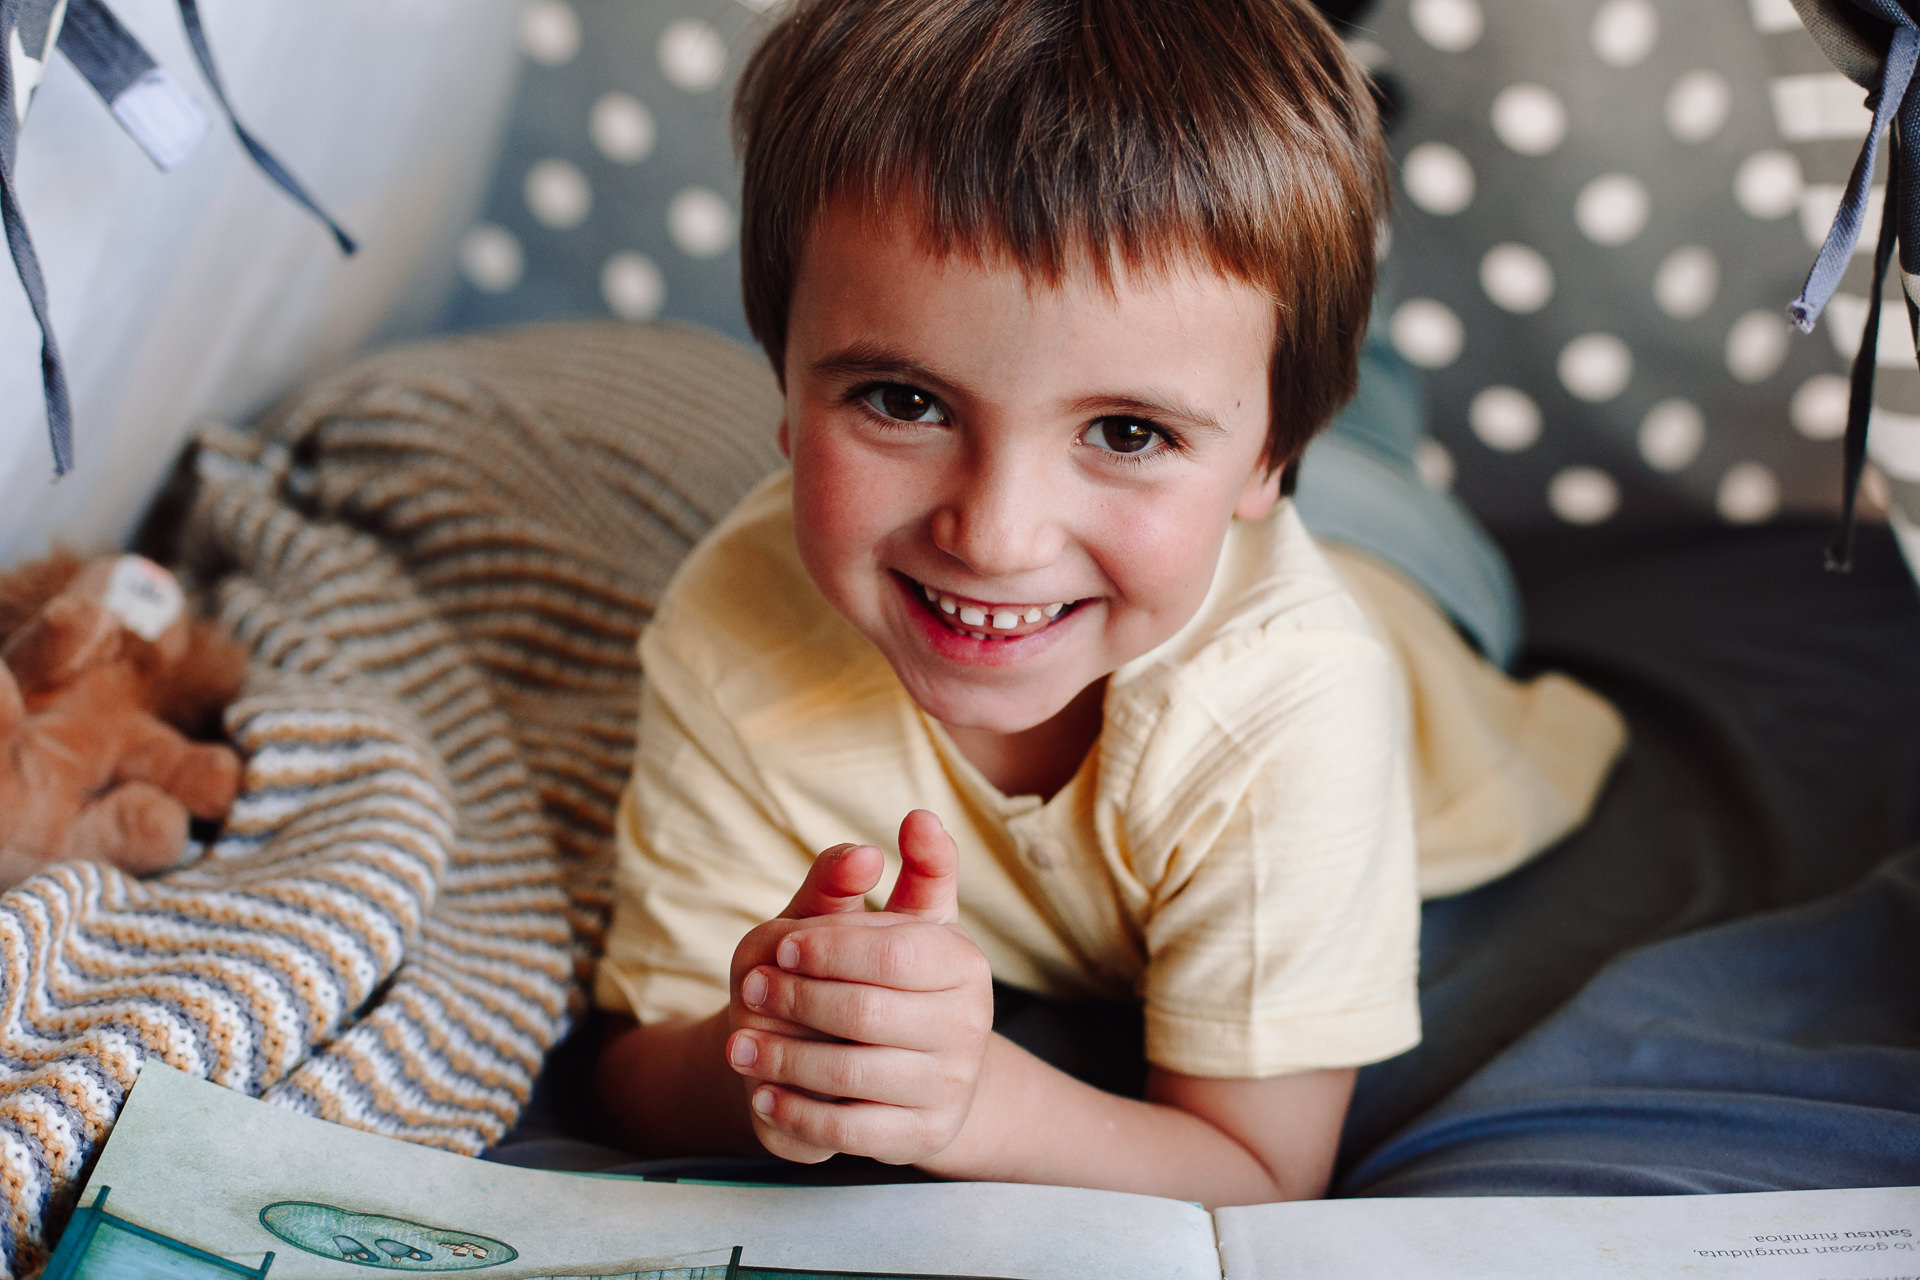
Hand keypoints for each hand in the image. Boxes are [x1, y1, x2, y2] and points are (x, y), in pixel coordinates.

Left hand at [725, 809, 993, 1165]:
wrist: (904, 1072)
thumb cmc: (869, 979)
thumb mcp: (854, 925)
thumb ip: (859, 876)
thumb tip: (915, 820)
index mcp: (961, 961)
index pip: (893, 950)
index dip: (829, 949)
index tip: (781, 949)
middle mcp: (968, 1024)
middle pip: (865, 1013)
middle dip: (794, 1002)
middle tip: (745, 996)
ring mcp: (949, 1085)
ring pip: (850, 1075)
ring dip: (781, 1059)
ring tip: (737, 1048)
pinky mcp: (921, 1137)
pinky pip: (850, 1131)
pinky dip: (796, 1112)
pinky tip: (762, 1095)